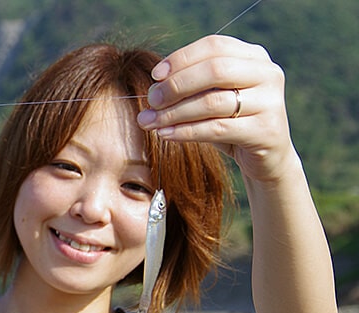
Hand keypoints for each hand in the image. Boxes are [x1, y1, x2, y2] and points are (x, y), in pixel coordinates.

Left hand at [137, 35, 299, 181]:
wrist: (266, 158)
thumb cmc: (232, 123)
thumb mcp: (213, 98)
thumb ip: (191, 87)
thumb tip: (153, 90)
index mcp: (254, 57)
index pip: (214, 46)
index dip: (182, 58)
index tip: (155, 75)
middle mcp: (267, 74)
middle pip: (215, 70)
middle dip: (177, 85)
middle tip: (151, 100)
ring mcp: (270, 102)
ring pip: (213, 102)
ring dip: (175, 113)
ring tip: (150, 122)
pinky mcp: (265, 131)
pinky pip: (217, 128)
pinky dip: (186, 131)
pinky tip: (165, 134)